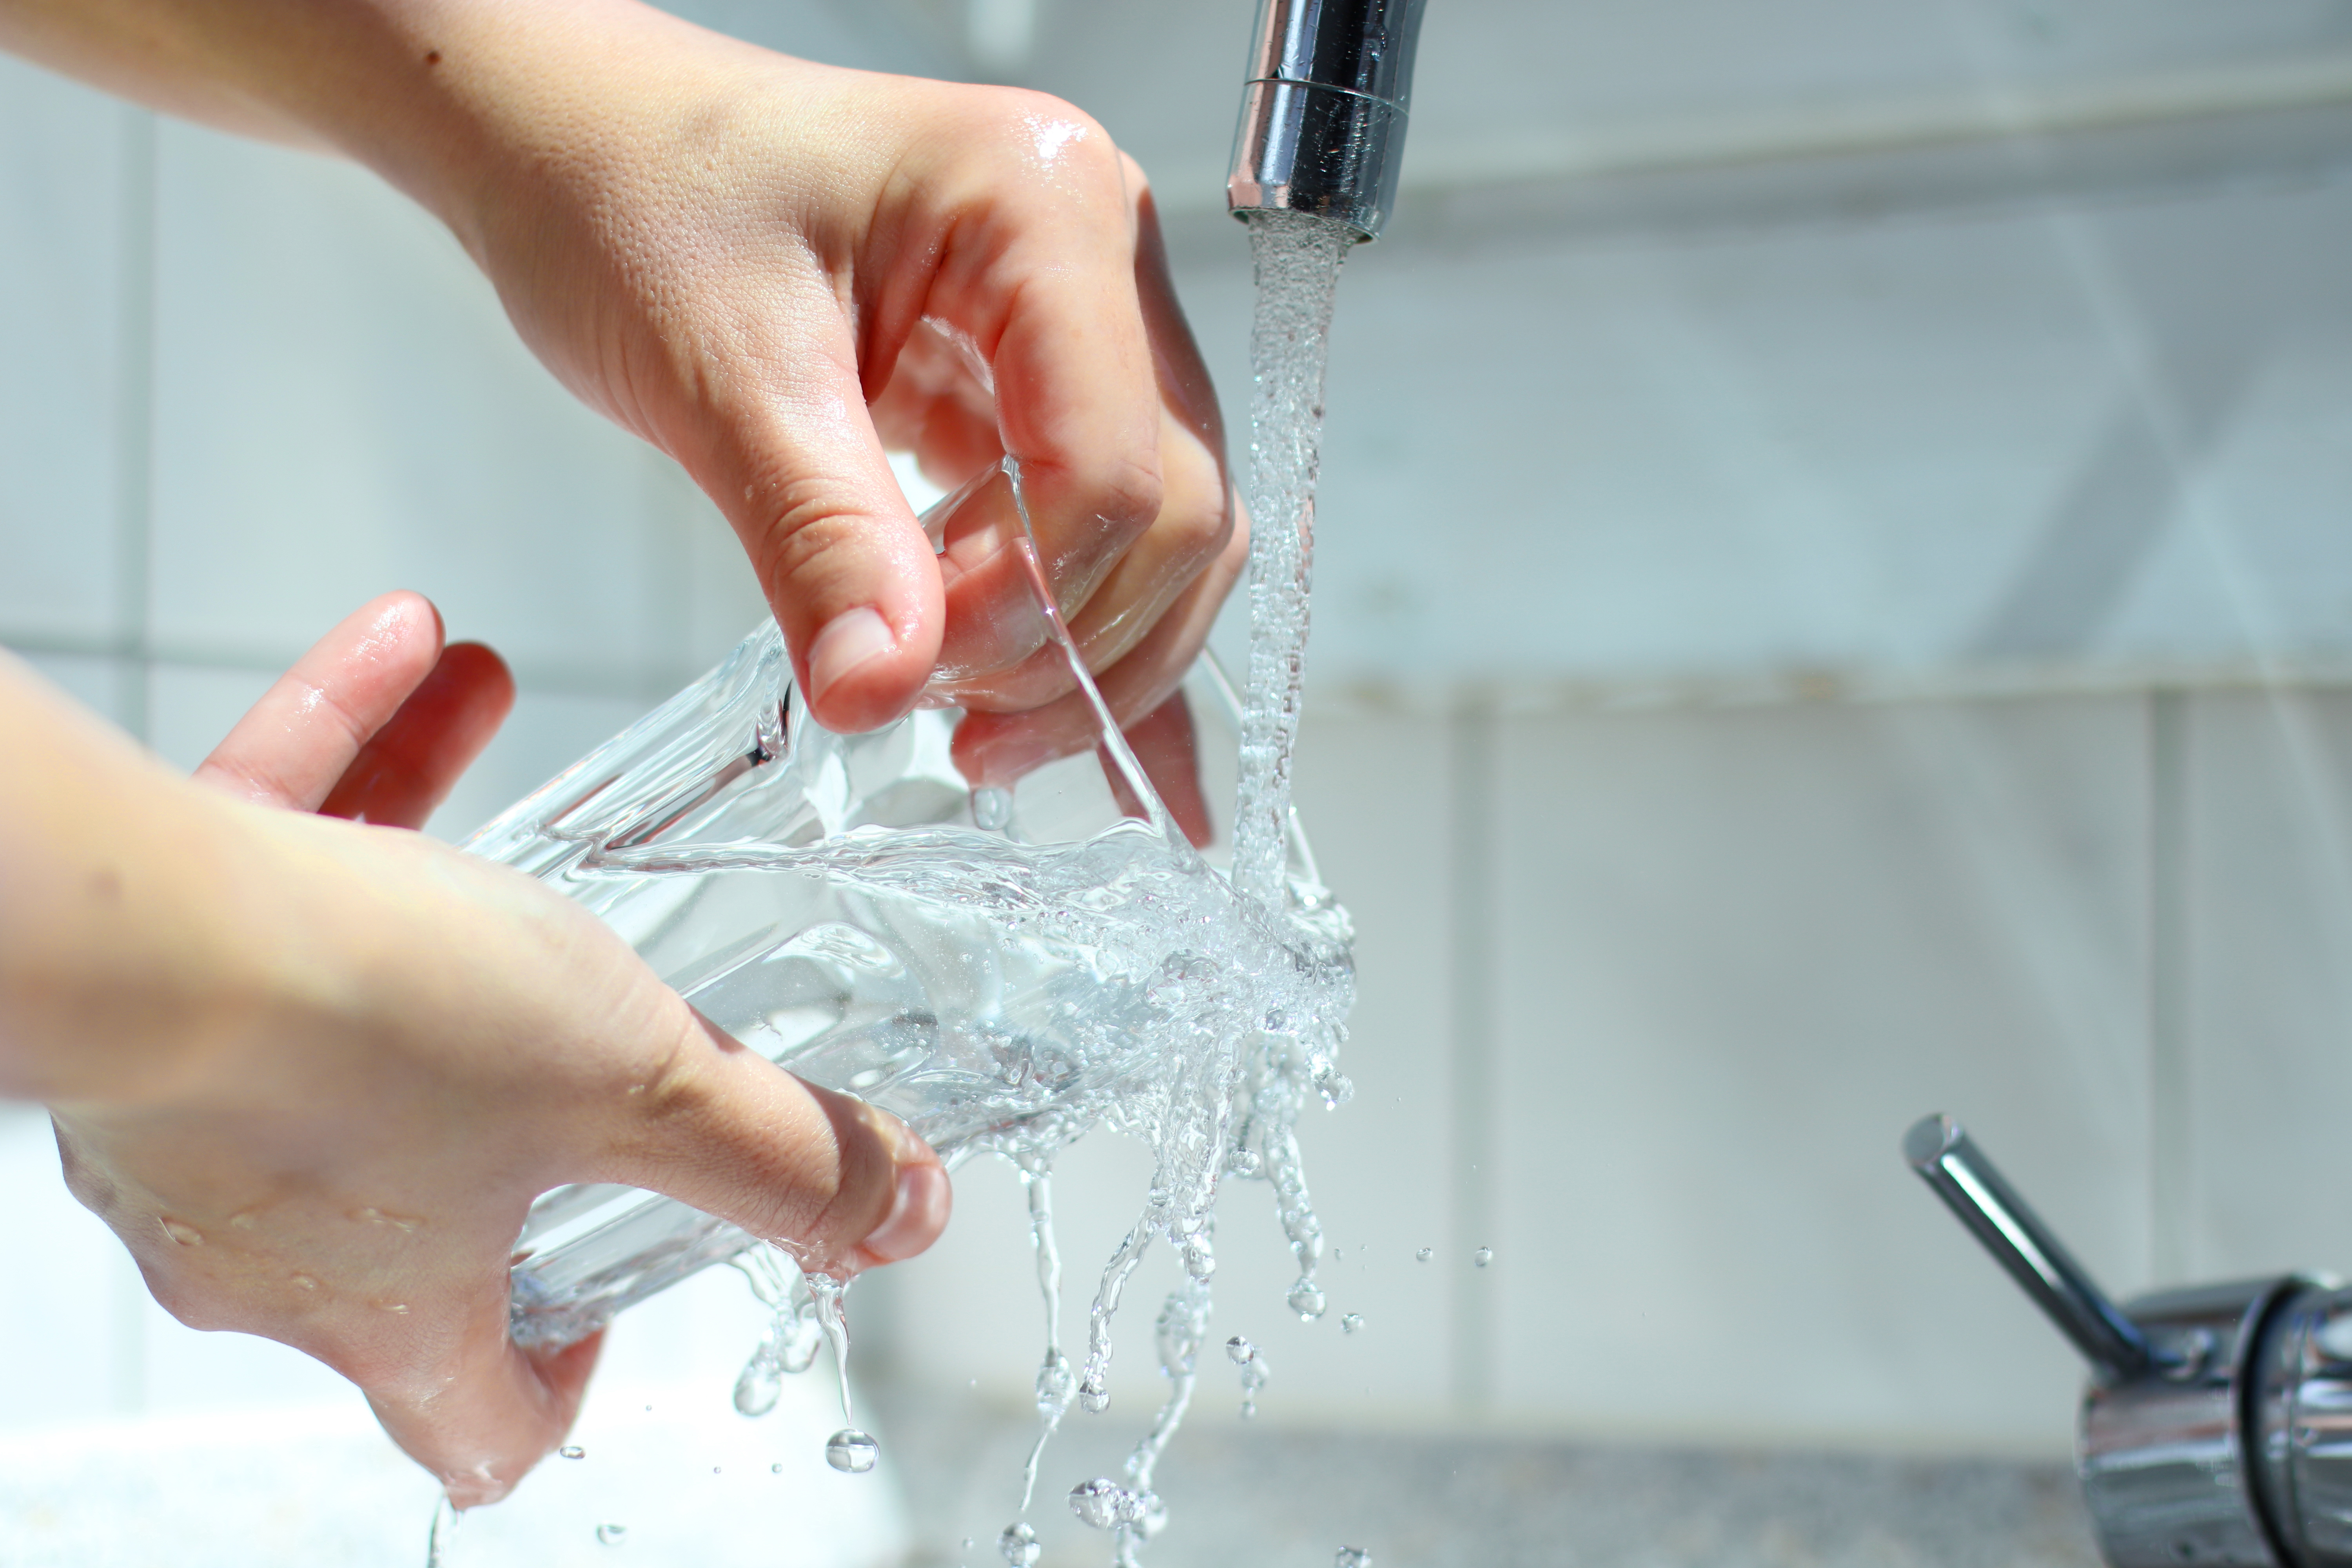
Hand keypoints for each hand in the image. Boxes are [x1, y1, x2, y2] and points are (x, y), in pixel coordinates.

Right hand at [24, 593, 949, 1506]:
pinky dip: (342, 773)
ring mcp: (195, 1109)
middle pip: (419, 1187)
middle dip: (516, 1065)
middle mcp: (272, 1229)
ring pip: (340, 986)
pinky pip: (262, 869)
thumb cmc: (367, 1032)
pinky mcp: (144, 989)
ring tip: (498, 706)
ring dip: (432, 853)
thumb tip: (901, 1211)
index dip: (559, 1376)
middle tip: (579, 987)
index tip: (609, 1284)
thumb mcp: (643, 1087)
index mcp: (395, 1302)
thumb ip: (778, 1154)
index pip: (479, 1420)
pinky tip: (415, 650)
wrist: (134, 922)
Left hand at [425, 6, 1248, 738]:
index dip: (1024, 601)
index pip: (1108, 462)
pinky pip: (1116, 532)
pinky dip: (1102, 641)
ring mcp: (1094, 322)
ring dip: (1094, 657)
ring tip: (976, 730)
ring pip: (1173, 538)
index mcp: (1044, 204)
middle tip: (946, 718)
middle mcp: (1104, 254)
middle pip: (1174, 511)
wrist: (584, 140)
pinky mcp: (1054, 386)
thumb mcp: (715, 364)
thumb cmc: (633, 190)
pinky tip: (1107, 745)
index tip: (912, 670)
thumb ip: (817, 532)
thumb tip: (881, 688)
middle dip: (1072, 643)